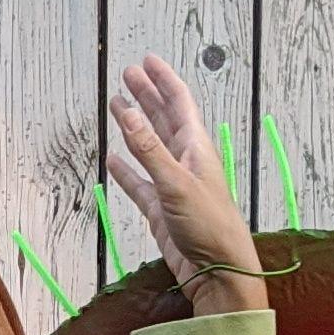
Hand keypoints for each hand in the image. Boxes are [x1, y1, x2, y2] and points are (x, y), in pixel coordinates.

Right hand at [108, 58, 268, 314]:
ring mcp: (173, 186)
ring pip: (150, 148)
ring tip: (118, 106)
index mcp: (196, 148)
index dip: (163, 80)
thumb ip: (149, 148)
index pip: (179, 103)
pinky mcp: (161, 212)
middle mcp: (186, 162)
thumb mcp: (177, 183)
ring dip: (135, 127)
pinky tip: (114, 159)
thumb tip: (127, 111)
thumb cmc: (211, 227)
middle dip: (147, 96)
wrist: (219, 273)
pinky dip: (126, 171)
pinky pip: (139, 185)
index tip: (147, 61)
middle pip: (164, 119)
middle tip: (128, 74)